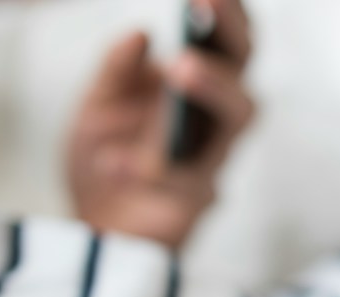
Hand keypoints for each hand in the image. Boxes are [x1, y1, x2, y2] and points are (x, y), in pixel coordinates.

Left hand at [65, 0, 253, 248]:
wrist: (94, 230)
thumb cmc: (105, 163)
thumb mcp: (96, 108)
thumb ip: (115, 72)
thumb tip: (140, 35)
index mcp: (194, 90)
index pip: (225, 44)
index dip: (227, 14)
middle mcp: (213, 120)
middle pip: (245, 61)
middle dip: (229, 32)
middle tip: (202, 1)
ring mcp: (212, 158)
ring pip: (241, 114)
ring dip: (213, 85)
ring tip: (178, 67)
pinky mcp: (200, 200)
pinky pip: (186, 176)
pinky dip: (142, 164)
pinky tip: (111, 161)